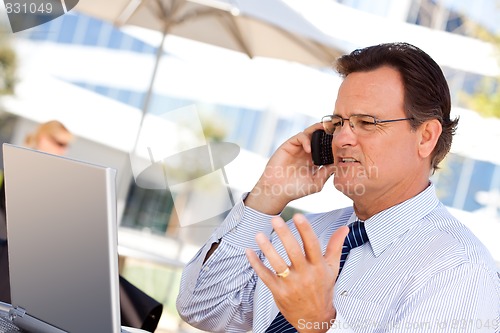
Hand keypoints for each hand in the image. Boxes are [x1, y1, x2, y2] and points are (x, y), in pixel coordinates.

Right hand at [245, 123, 335, 214]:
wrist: (277, 191)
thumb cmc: (295, 189)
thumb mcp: (316, 182)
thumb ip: (327, 173)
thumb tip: (339, 163)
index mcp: (314, 160)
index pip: (326, 148)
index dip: (334, 143)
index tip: (344, 141)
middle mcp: (307, 152)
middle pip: (319, 137)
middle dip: (328, 132)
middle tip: (337, 129)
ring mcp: (298, 148)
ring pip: (310, 133)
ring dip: (318, 130)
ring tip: (326, 131)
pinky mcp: (289, 145)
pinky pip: (299, 136)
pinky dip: (306, 139)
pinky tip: (309, 149)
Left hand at [246, 214, 348, 332]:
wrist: (315, 318)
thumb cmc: (323, 290)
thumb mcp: (332, 268)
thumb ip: (335, 246)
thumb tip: (344, 228)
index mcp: (318, 266)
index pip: (312, 245)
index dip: (305, 230)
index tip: (298, 216)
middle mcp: (305, 275)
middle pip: (293, 252)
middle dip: (284, 235)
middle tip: (275, 220)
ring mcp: (291, 284)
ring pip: (277, 264)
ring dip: (267, 248)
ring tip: (259, 235)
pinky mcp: (279, 292)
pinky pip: (265, 276)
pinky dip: (256, 263)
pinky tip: (249, 251)